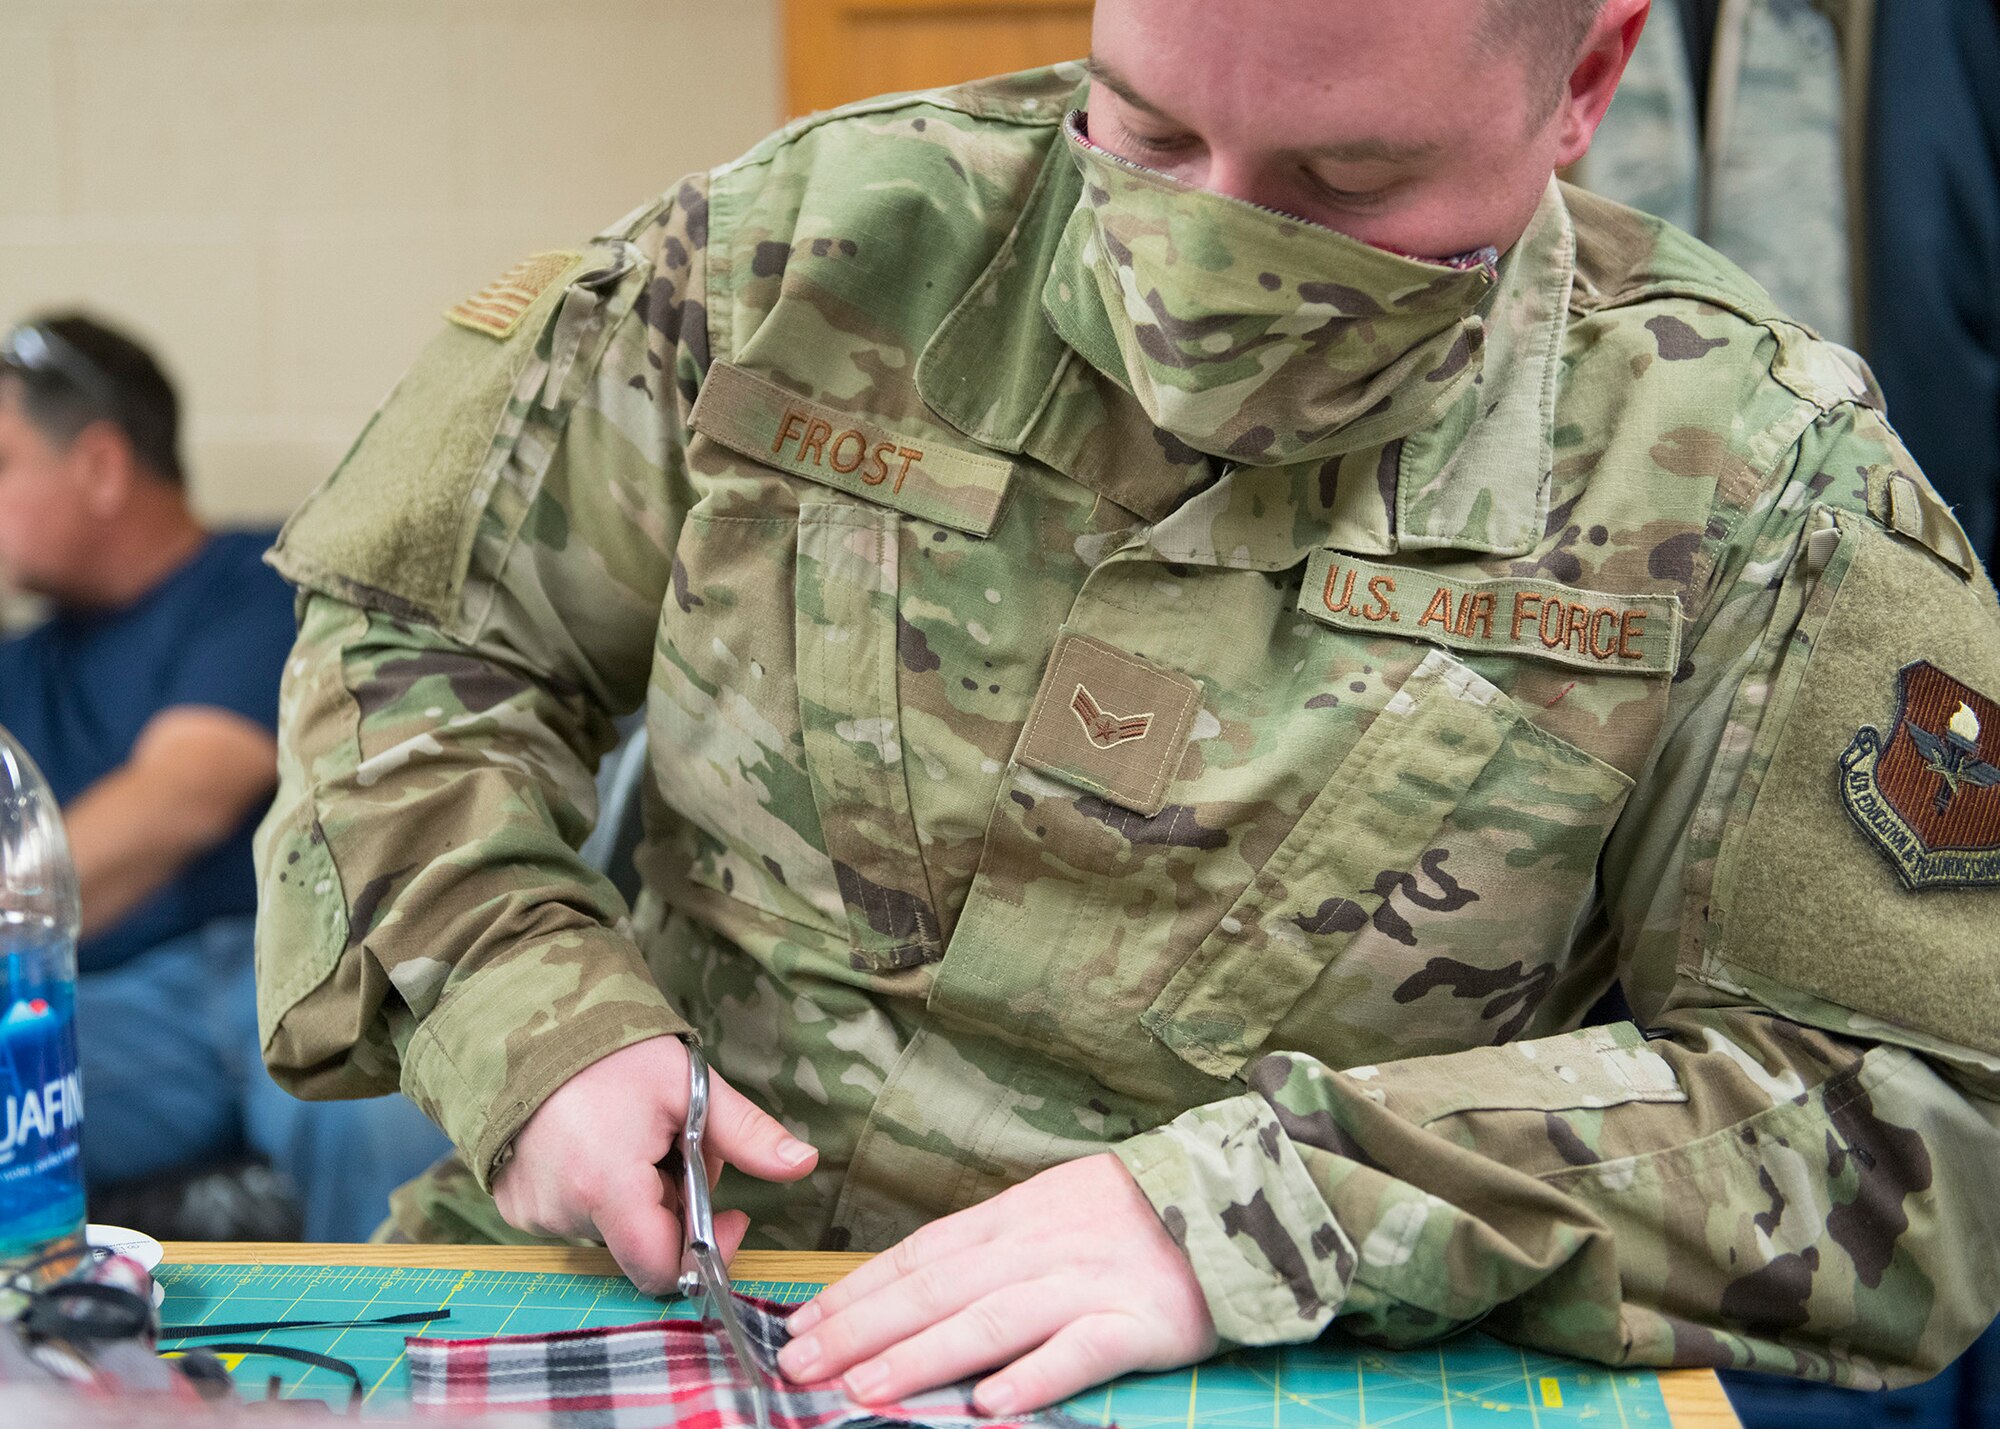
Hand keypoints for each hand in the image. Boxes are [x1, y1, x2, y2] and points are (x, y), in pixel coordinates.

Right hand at [493, 1035, 816, 1293]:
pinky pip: (571, 1217)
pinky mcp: (511, 1204)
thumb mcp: (691, 1086)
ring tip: (634, 1136)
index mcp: (607, 1188)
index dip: (706, 1252)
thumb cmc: (614, 1052)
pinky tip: (598, 1144)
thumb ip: (747, 1135)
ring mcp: (530, 1212)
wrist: (529, 1020)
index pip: (662, 1268)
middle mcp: (561, 1212)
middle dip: (675, 1208)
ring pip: (610, 1230)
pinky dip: (596, 1194)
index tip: (730, 1214)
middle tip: (678, 1147)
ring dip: (636, 1198)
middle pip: (642, 1245)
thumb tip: (805, 1164)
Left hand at [776, 1153, 1214, 1414]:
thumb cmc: (1132, 1213)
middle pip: (937, 1290)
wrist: (1239, 1197)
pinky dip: (1033, 1376)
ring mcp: (1087, 1284)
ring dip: (923, 1356)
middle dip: (862, 1329)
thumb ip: (989, 1248)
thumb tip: (910, 1288)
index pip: (918, 1256)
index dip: (857, 1292)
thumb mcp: (1050, 1208)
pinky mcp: (1139, 1323)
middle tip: (800, 1364)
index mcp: (1014, 1218)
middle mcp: (1039, 1248)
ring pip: (990, 1322)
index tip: (801, 1324)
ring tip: (865, 1387)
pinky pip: (1079, 1352)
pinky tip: (989, 1405)